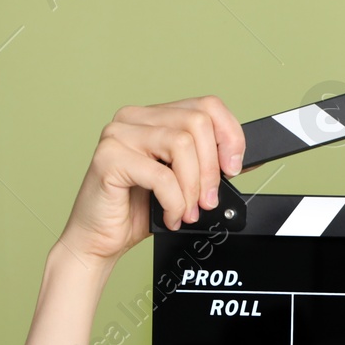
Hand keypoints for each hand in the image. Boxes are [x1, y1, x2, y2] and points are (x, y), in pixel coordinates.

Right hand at [57, 96, 245, 264]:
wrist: (99, 239)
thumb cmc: (137, 211)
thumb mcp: (184, 183)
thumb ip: (208, 165)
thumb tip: (246, 159)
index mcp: (154, 117)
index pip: (207, 105)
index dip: (230, 135)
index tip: (233, 168)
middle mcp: (134, 118)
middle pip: (197, 123)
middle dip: (211, 168)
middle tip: (208, 200)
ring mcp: (118, 134)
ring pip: (182, 144)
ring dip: (193, 187)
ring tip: (188, 211)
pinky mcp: (108, 158)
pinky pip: (161, 175)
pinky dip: (175, 202)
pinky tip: (171, 216)